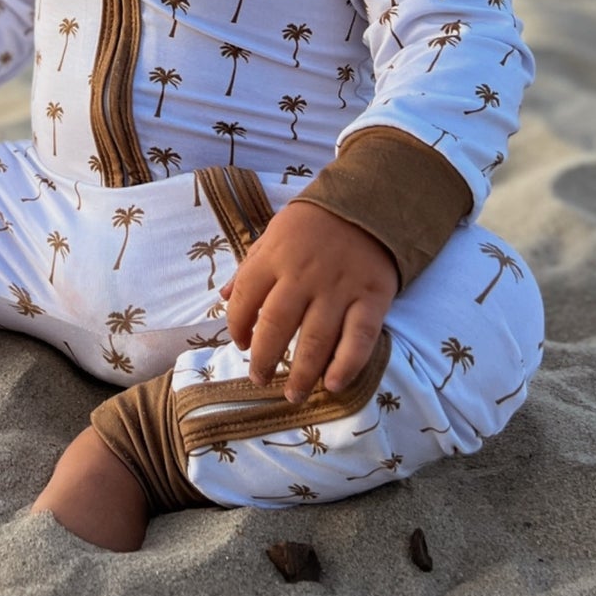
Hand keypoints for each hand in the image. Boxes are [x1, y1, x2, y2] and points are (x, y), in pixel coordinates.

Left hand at [220, 201, 397, 403]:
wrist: (369, 200)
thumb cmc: (313, 223)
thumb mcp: (273, 234)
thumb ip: (249, 268)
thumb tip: (222, 297)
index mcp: (274, 257)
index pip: (244, 299)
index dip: (237, 327)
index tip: (240, 344)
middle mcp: (303, 275)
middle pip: (276, 326)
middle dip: (264, 360)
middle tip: (260, 379)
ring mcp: (339, 288)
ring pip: (315, 339)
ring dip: (301, 374)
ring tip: (293, 394)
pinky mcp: (372, 298)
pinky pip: (358, 339)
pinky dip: (345, 365)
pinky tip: (332, 385)